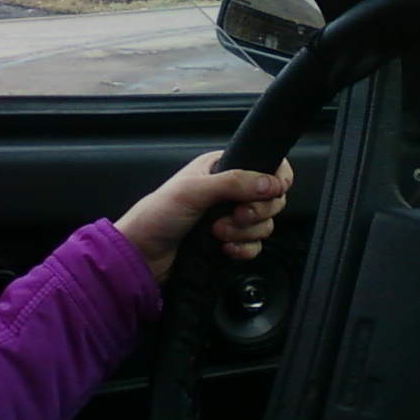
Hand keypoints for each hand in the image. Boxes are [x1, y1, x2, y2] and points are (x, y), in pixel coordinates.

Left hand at [115, 150, 292, 283]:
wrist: (143, 254)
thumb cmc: (157, 214)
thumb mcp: (193, 191)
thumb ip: (234, 183)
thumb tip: (270, 183)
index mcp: (220, 168)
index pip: (265, 165)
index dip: (276, 178)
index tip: (272, 191)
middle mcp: (228, 191)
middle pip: (270, 198)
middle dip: (256, 211)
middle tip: (234, 215)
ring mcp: (230, 218)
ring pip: (264, 224)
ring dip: (245, 232)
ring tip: (218, 232)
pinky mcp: (230, 242)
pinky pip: (255, 246)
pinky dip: (244, 249)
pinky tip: (225, 249)